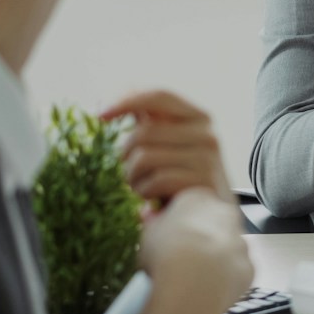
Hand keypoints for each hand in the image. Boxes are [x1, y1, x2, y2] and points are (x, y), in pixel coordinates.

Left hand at [101, 90, 228, 202]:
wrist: (211, 216)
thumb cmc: (182, 176)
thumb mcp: (169, 143)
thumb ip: (147, 121)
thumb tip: (105, 104)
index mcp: (198, 117)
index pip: (158, 96)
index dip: (127, 100)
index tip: (102, 115)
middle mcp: (206, 133)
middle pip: (143, 132)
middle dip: (126, 155)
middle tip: (129, 171)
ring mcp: (206, 157)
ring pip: (144, 157)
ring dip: (133, 177)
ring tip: (142, 187)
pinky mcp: (201, 182)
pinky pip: (155, 180)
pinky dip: (145, 192)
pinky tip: (152, 201)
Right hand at [137, 188, 252, 313]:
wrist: (192, 284)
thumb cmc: (167, 256)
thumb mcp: (148, 233)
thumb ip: (153, 222)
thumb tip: (152, 218)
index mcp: (198, 198)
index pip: (188, 201)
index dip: (175, 220)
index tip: (165, 234)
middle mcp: (224, 214)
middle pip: (210, 221)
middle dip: (197, 236)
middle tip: (178, 256)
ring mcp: (239, 240)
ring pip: (225, 246)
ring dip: (212, 256)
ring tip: (190, 275)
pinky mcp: (247, 265)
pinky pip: (235, 269)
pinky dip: (223, 277)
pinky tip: (205, 287)